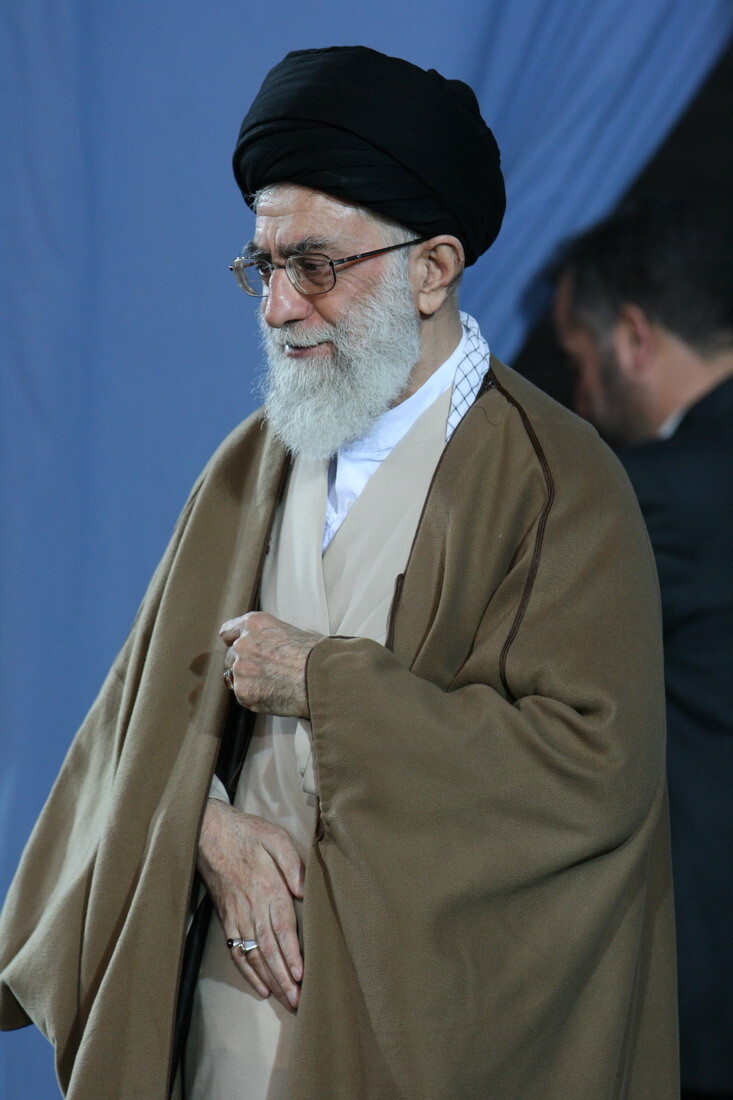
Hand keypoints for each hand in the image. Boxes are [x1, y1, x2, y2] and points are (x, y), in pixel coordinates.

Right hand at [198, 798, 304, 1010]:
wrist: (210, 833)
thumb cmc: (248, 834)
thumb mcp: (275, 837)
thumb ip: (292, 862)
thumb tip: (304, 889)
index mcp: (267, 887)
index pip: (282, 927)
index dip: (291, 953)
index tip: (301, 975)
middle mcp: (252, 907)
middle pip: (269, 948)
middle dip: (284, 978)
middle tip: (299, 1002)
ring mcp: (237, 916)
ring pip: (254, 955)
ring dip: (270, 980)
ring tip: (286, 1001)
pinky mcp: (227, 919)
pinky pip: (236, 951)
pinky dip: (248, 973)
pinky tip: (262, 988)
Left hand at [221, 611, 321, 717]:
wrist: (321, 678)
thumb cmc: (317, 655)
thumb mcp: (298, 632)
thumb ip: (277, 636)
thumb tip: (282, 642)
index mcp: (254, 624)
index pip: (228, 631)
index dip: (234, 641)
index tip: (238, 648)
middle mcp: (243, 643)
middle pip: (231, 656)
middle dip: (245, 664)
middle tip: (265, 672)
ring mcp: (240, 668)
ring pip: (236, 678)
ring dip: (249, 682)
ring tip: (274, 686)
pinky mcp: (243, 691)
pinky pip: (244, 696)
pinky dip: (256, 698)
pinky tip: (275, 696)